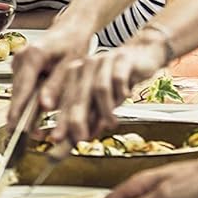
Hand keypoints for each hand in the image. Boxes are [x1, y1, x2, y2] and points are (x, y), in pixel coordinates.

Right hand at [6, 18, 95, 127]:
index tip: (13, 126)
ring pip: (20, 93)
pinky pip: (23, 89)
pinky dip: (29, 102)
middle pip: (18, 93)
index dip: (17, 109)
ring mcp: (19, 63)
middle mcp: (21, 58)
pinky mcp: (21, 69)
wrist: (70, 29)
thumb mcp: (71, 65)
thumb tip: (45, 105)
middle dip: (21, 115)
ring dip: (26, 111)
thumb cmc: (73, 43)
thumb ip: (57, 85)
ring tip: (35, 131)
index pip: (22, 87)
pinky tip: (36, 118)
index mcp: (33, 55)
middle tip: (27, 136)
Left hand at [37, 32, 170, 146]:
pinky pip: (119, 77)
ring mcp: (104, 61)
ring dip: (105, 110)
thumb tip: (73, 143)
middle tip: (80, 138)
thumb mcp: (100, 100)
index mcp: (75, 75)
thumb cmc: (117, 80)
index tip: (55, 139)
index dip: (60, 120)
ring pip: (99, 88)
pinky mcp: (123, 59)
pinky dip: (121, 90)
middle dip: (77, 119)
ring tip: (110, 124)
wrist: (142, 54)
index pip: (66, 101)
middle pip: (78, 96)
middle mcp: (86, 66)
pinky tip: (125, 97)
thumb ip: (87, 119)